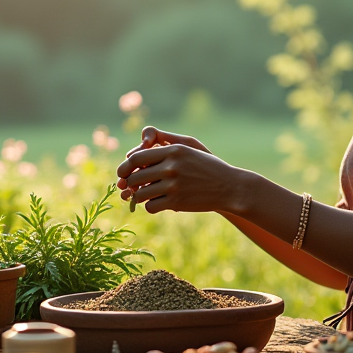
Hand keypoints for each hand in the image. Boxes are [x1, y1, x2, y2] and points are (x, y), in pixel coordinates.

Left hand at [116, 126, 237, 213]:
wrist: (229, 186)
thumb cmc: (207, 166)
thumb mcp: (189, 147)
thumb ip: (164, 146)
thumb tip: (138, 152)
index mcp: (172, 151)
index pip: (136, 158)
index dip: (125, 167)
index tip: (122, 173)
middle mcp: (171, 167)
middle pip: (134, 177)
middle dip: (129, 184)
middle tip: (131, 188)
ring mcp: (173, 186)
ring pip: (140, 194)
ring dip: (138, 197)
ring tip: (144, 196)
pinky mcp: (176, 202)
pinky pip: (150, 207)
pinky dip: (150, 206)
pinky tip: (157, 203)